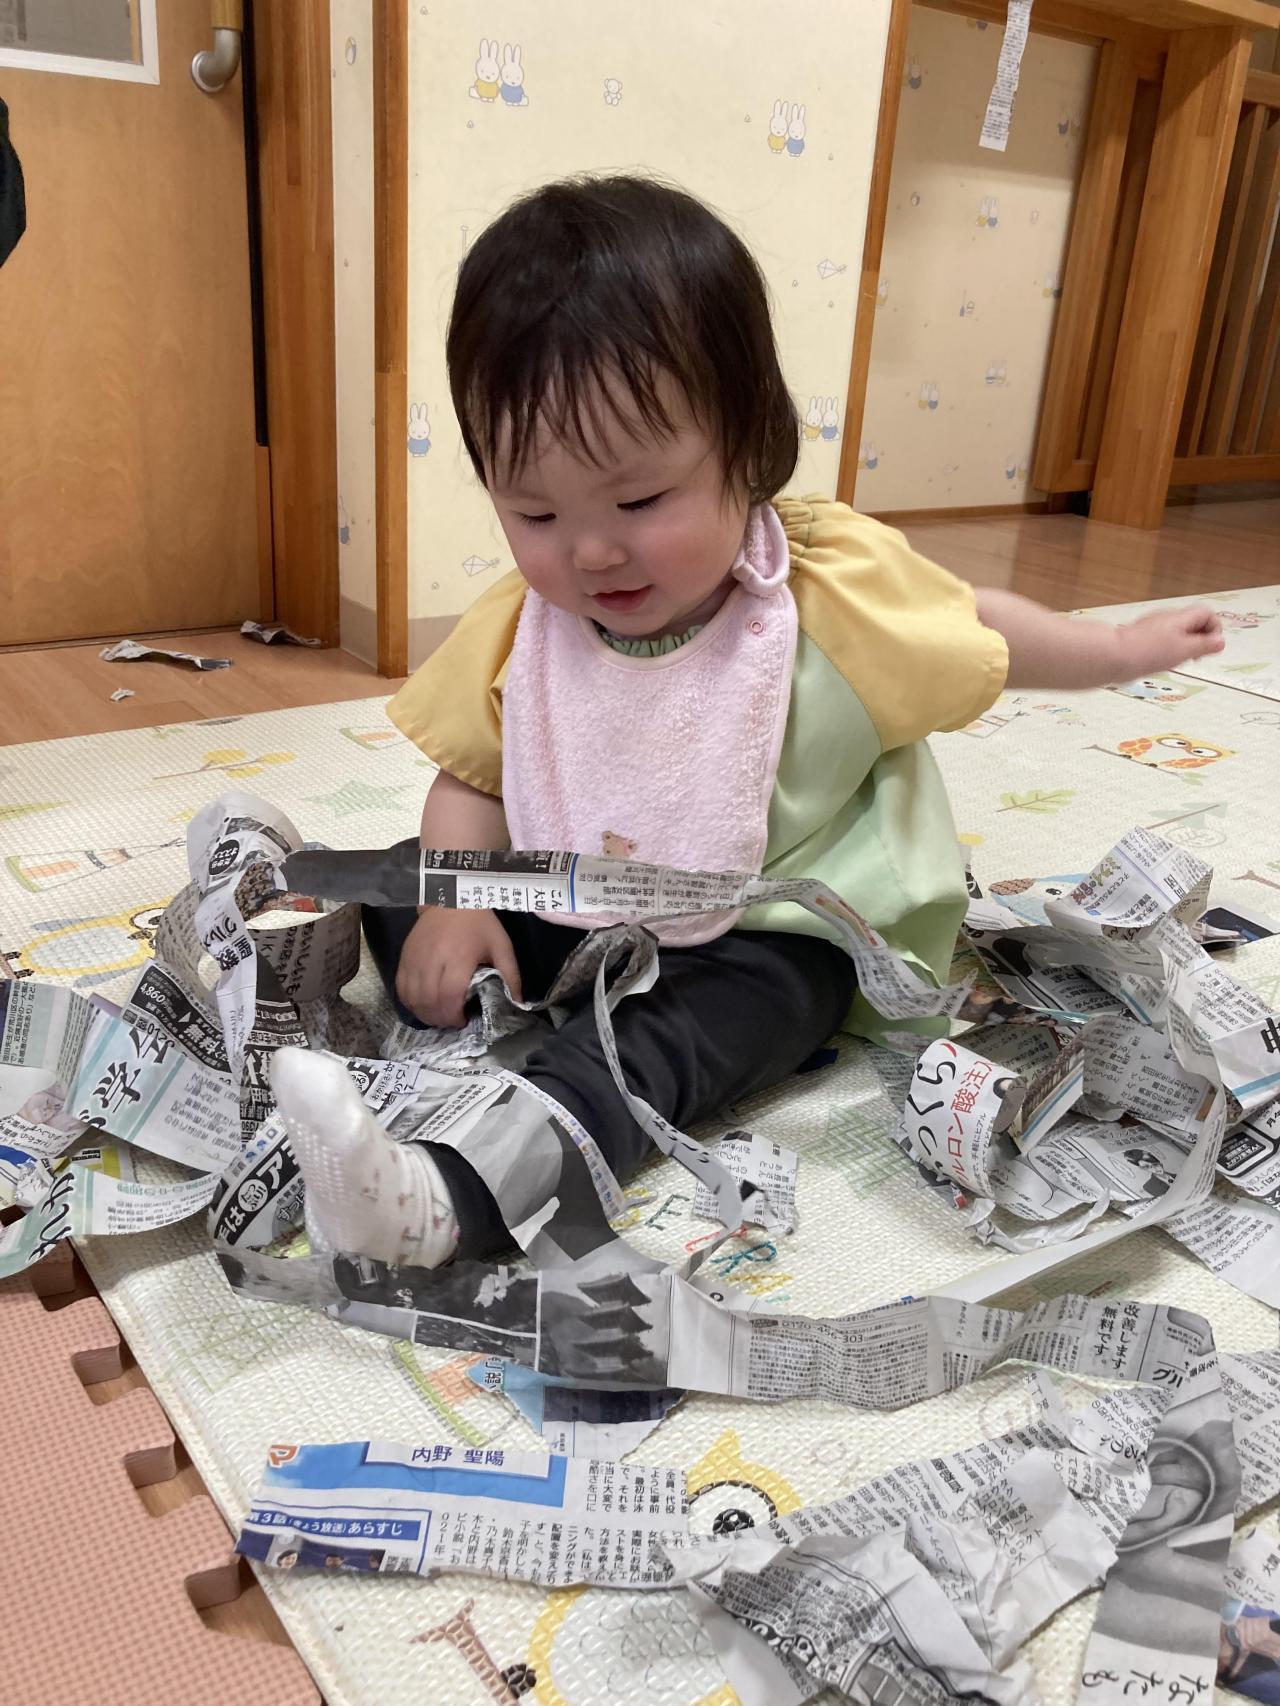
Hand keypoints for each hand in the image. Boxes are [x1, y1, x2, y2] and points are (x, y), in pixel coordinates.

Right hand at [395, 908, 522, 1028]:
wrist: (452, 896)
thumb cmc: (479, 922)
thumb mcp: (502, 946)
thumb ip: (510, 976)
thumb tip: (519, 1003)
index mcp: (459, 958)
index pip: (449, 997)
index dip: (454, 1015)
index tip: (464, 1020)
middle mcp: (433, 961)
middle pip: (430, 1002)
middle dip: (441, 1020)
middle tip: (452, 1022)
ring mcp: (415, 959)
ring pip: (413, 998)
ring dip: (425, 1014)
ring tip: (439, 1016)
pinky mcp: (404, 957)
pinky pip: (401, 988)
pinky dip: (410, 1002)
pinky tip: (423, 1005)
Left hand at [1116, 605, 1223, 678]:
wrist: (1114, 656)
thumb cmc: (1147, 652)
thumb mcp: (1184, 650)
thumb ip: (1204, 645)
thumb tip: (1220, 642)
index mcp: (1179, 617)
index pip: (1207, 613)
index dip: (1214, 629)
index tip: (1210, 647)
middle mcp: (1166, 618)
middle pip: (1193, 623)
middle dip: (1199, 639)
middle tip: (1195, 656)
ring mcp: (1153, 627)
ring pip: (1178, 633)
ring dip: (1185, 646)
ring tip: (1178, 660)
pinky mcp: (1142, 638)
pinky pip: (1163, 640)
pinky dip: (1169, 650)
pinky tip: (1161, 662)